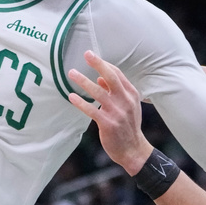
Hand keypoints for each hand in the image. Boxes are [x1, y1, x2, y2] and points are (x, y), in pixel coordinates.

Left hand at [68, 50, 152, 174]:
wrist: (134, 150)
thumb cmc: (128, 126)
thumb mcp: (127, 106)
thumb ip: (115, 92)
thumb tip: (99, 78)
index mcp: (131, 94)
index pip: (117, 74)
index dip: (104, 64)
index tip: (91, 56)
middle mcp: (125, 101)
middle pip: (111, 78)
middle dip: (98, 64)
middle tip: (86, 54)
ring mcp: (117, 112)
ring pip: (98, 92)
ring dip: (83, 81)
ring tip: (72, 73)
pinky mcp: (108, 123)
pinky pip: (92, 110)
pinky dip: (81, 102)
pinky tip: (71, 96)